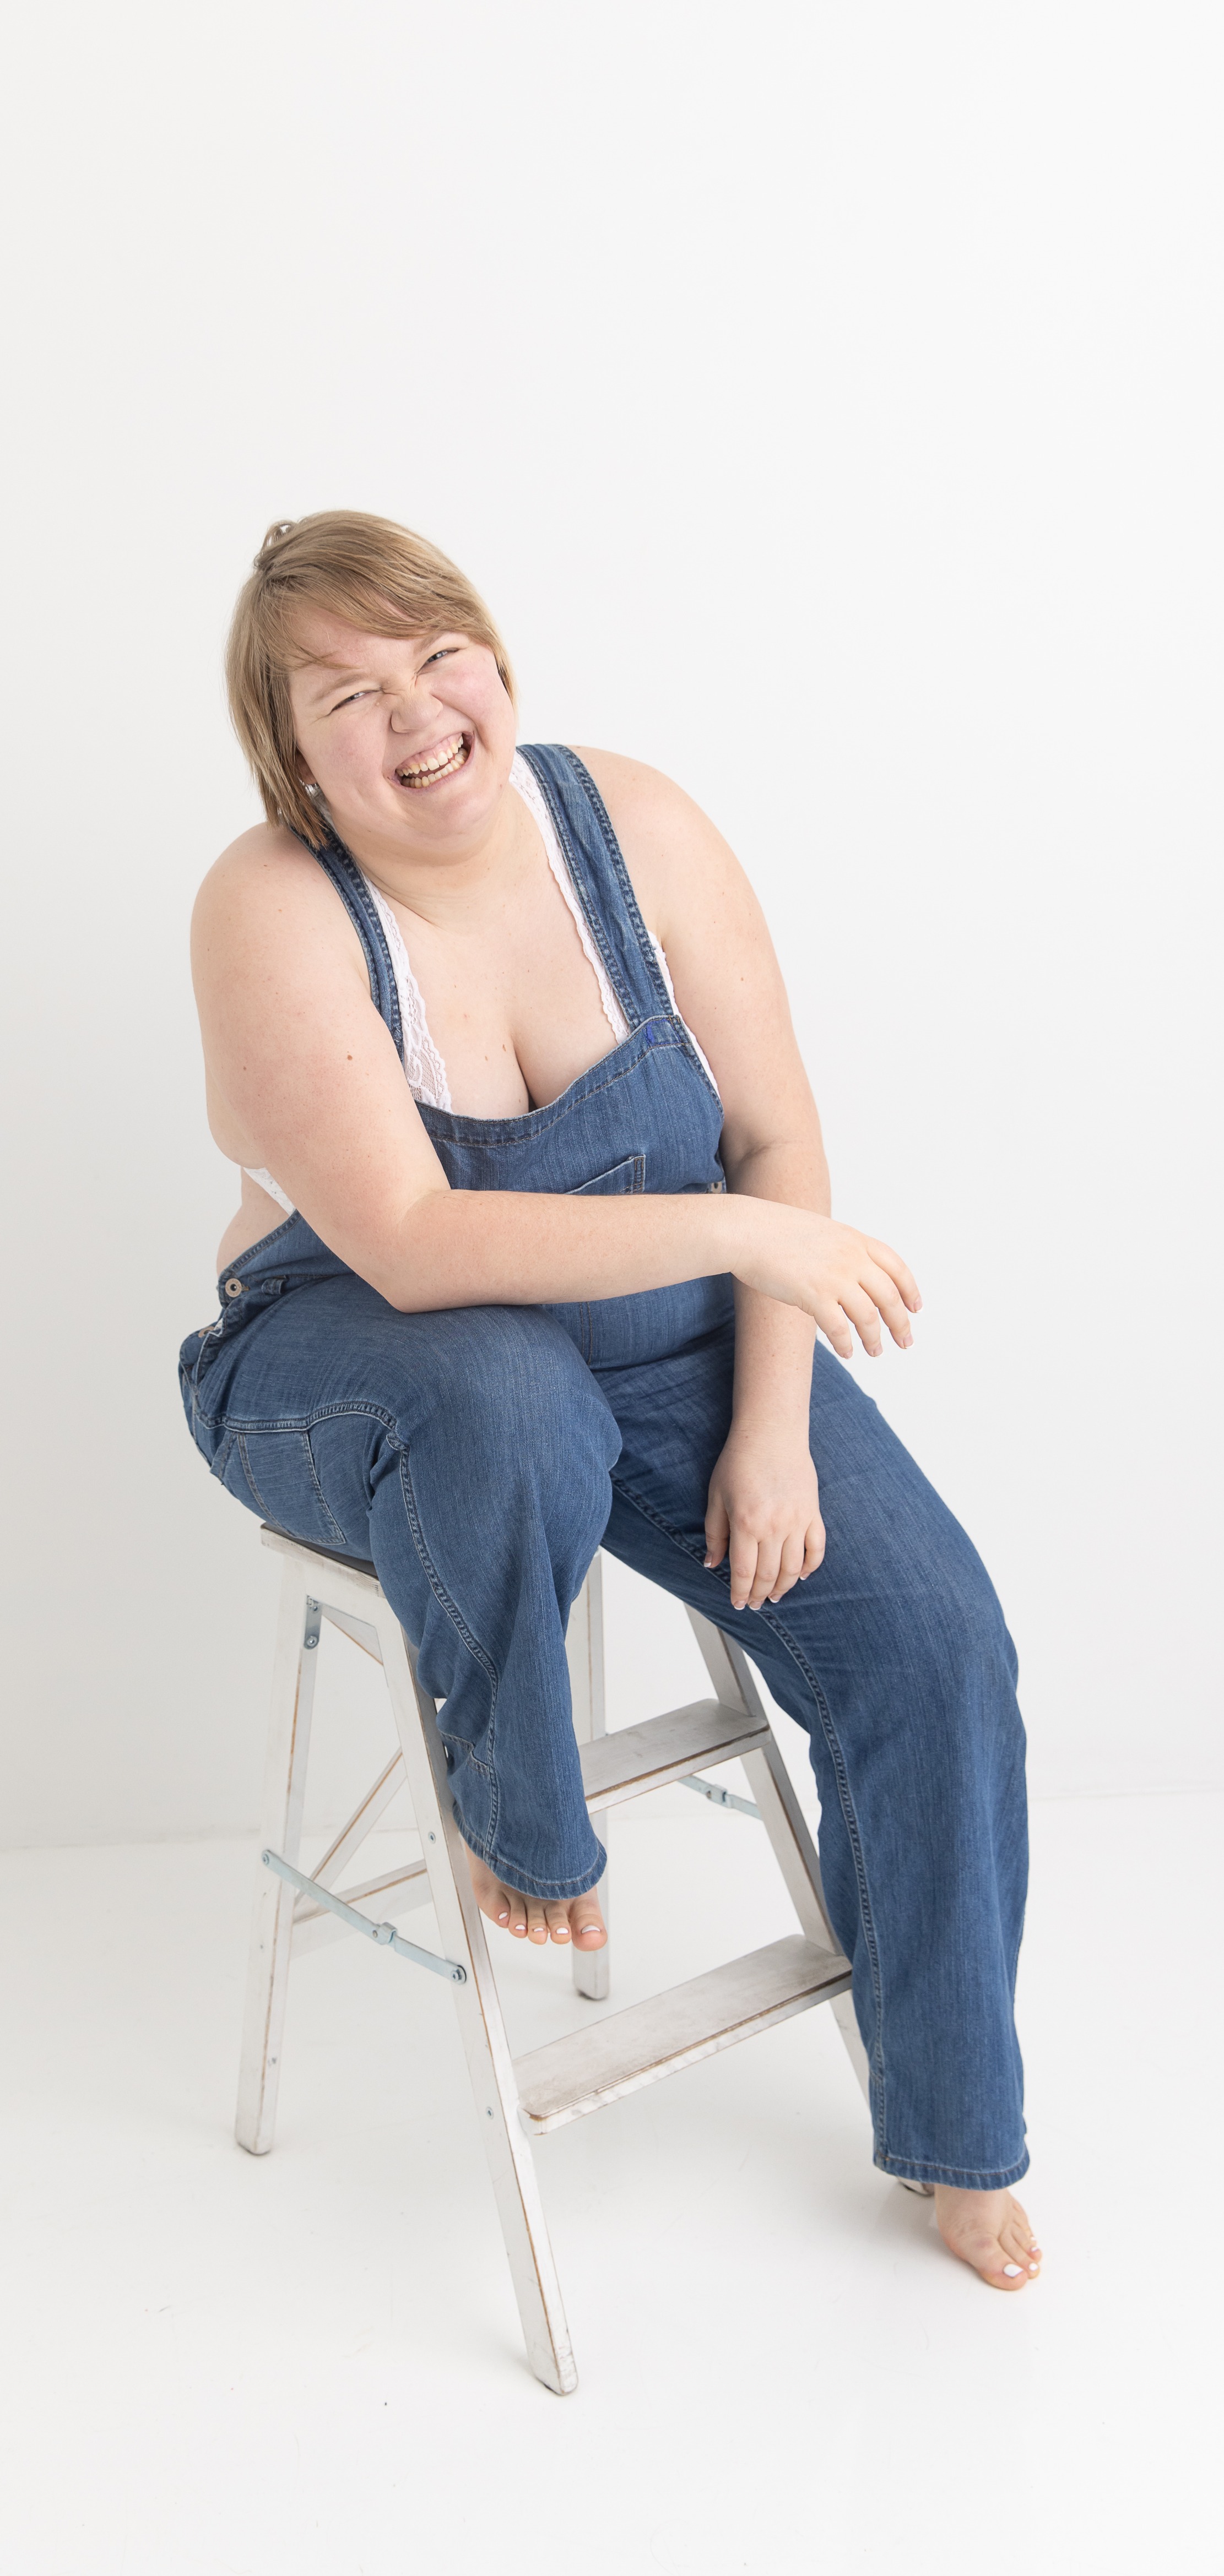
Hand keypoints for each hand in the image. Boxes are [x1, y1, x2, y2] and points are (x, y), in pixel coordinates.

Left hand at [704, 1423, 824, 1610]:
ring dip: (783, 1587)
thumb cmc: (739, 1461)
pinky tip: (801, 1576)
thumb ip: (714, 1534)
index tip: (737, 1603)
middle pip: (768, 1575)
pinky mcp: (812, 1513)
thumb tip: (712, 1564)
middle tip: (753, 1604)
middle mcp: (773, 1527)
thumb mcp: (716, 1496)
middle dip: (759, 1595)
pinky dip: (810, 1567)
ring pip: (793, 1568)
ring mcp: (797, 1521)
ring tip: (774, 1596)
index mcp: (746, 1524)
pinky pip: (816, 1548)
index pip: (744, 1572)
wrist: (771, 1433)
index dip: (739, 1592)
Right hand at [733, 1205, 919, 1359]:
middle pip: (889, 1296)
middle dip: (900, 1323)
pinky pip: (839, 1328)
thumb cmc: (775, 1232)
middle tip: (905, 1342)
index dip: (910, 1290)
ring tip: (875, 1352)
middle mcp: (851, 1257)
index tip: (915, 1309)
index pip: (896, 1267)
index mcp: (855, 1240)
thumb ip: (841, 1251)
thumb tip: (851, 1279)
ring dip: (875, 1338)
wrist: (747, 1231)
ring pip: (868, 1316)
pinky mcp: (813, 1295)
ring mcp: (834, 1276)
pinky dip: (847, 1344)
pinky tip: (847, 1352)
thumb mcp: (821, 1232)